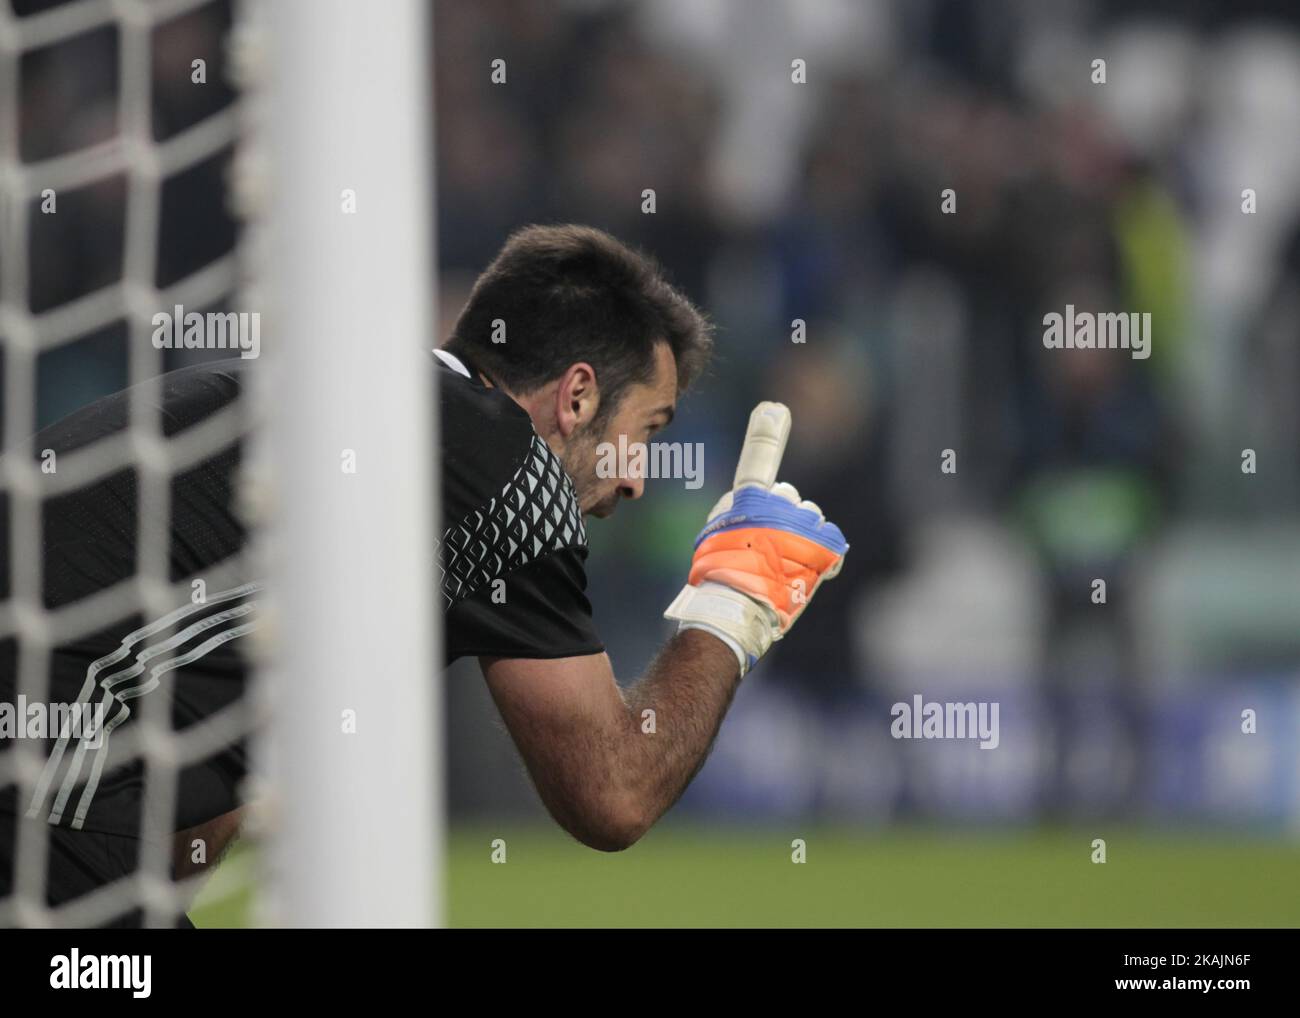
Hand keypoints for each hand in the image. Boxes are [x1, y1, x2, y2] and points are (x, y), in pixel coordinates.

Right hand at [664, 402, 847, 675]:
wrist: (737, 607)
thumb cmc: (719, 581)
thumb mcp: (712, 543)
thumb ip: (734, 522)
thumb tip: (746, 522)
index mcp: (746, 501)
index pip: (757, 462)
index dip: (766, 435)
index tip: (774, 410)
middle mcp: (777, 505)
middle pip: (789, 499)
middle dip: (786, 519)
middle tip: (771, 551)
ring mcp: (803, 523)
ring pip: (812, 520)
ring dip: (804, 539)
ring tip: (787, 569)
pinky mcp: (824, 544)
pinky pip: (831, 543)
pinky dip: (824, 560)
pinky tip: (808, 576)